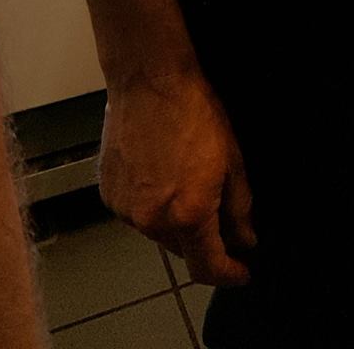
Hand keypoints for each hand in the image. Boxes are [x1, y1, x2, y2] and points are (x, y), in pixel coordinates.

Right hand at [99, 69, 255, 285]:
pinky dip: (150, 204)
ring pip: (157, 231)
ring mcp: (126, 210)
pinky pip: (135, 213)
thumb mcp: (233, 160)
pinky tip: (159, 173)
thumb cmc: (195, 112)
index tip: (241, 272)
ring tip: (183, 179)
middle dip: (202, 239)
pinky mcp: (108, 194)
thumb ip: (240, 209)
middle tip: (216, 211)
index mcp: (188, 215)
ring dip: (174, 220)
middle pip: (182, 250)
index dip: (228, 274)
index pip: (208, 268)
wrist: (150, 80)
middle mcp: (152, 221)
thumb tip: (245, 240)